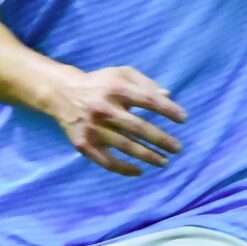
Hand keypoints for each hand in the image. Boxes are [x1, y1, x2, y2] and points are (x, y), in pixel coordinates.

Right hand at [44, 65, 185, 177]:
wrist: (62, 94)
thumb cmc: (100, 83)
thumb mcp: (121, 74)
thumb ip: (146, 83)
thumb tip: (168, 96)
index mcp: (116, 88)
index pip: (148, 101)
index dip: (168, 111)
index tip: (183, 119)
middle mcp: (104, 109)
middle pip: (139, 128)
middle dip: (162, 140)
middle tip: (178, 148)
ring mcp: (93, 128)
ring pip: (125, 147)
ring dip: (148, 156)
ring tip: (164, 162)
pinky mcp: (84, 144)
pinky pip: (106, 161)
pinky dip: (124, 169)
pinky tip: (139, 171)